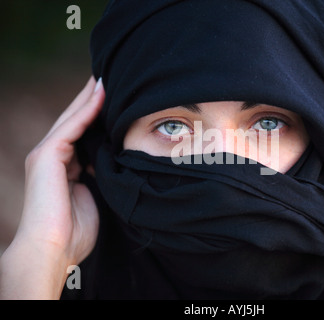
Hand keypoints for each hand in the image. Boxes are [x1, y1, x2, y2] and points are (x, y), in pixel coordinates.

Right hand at [0, 76, 103, 298]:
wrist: (54, 249)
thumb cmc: (75, 232)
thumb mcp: (93, 196)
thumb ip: (98, 176)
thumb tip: (113, 162)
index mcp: (64, 166)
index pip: (83, 133)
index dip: (97, 115)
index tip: (116, 100)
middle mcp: (54, 156)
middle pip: (77, 120)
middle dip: (93, 100)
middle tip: (110, 78)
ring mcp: (47, 153)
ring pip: (73, 118)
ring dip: (91, 97)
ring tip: (107, 77)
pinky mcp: (47, 155)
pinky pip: (72, 126)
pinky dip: (88, 109)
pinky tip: (102, 93)